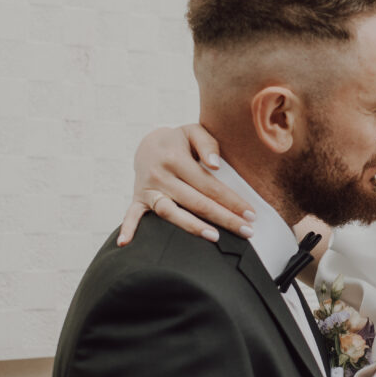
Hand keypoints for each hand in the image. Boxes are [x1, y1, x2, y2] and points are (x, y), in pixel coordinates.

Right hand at [117, 124, 254, 245]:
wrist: (148, 143)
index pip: (209, 185)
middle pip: (196, 202)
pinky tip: (125, 244)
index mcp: (175, 159)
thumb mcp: (193, 132)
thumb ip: (207, 144)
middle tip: (247, 232)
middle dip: (224, 218)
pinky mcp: (138, 199)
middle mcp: (160, 175)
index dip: (231, 200)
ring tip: (215, 237)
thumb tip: (215, 166)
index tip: (250, 214)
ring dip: (193, 227)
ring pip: (170, 213)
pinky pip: (131, 215)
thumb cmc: (179, 141)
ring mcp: (148, 189)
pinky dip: (128, 229)